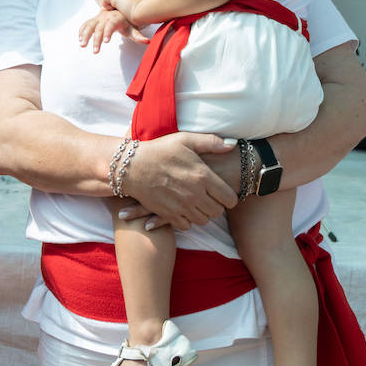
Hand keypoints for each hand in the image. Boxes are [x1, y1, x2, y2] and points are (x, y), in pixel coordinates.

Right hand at [78, 7, 135, 52]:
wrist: (122, 9)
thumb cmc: (127, 21)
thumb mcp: (133, 28)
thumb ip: (138, 36)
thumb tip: (147, 41)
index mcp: (115, 19)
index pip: (110, 25)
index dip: (108, 32)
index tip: (106, 42)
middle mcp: (105, 17)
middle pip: (99, 28)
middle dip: (96, 40)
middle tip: (96, 52)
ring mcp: (98, 18)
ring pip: (90, 25)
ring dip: (85, 35)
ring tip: (82, 45)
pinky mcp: (94, 20)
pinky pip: (86, 24)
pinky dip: (82, 31)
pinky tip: (80, 40)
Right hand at [114, 133, 235, 229]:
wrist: (131, 166)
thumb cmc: (159, 151)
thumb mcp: (185, 140)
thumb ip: (211, 142)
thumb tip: (233, 145)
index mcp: (203, 176)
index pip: (229, 199)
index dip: (229, 197)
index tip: (222, 192)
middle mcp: (195, 194)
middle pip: (218, 212)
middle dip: (216, 205)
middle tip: (209, 197)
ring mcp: (181, 206)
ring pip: (203, 220)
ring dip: (202, 213)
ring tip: (195, 202)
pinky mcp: (168, 214)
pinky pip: (186, 225)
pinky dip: (186, 219)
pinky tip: (182, 208)